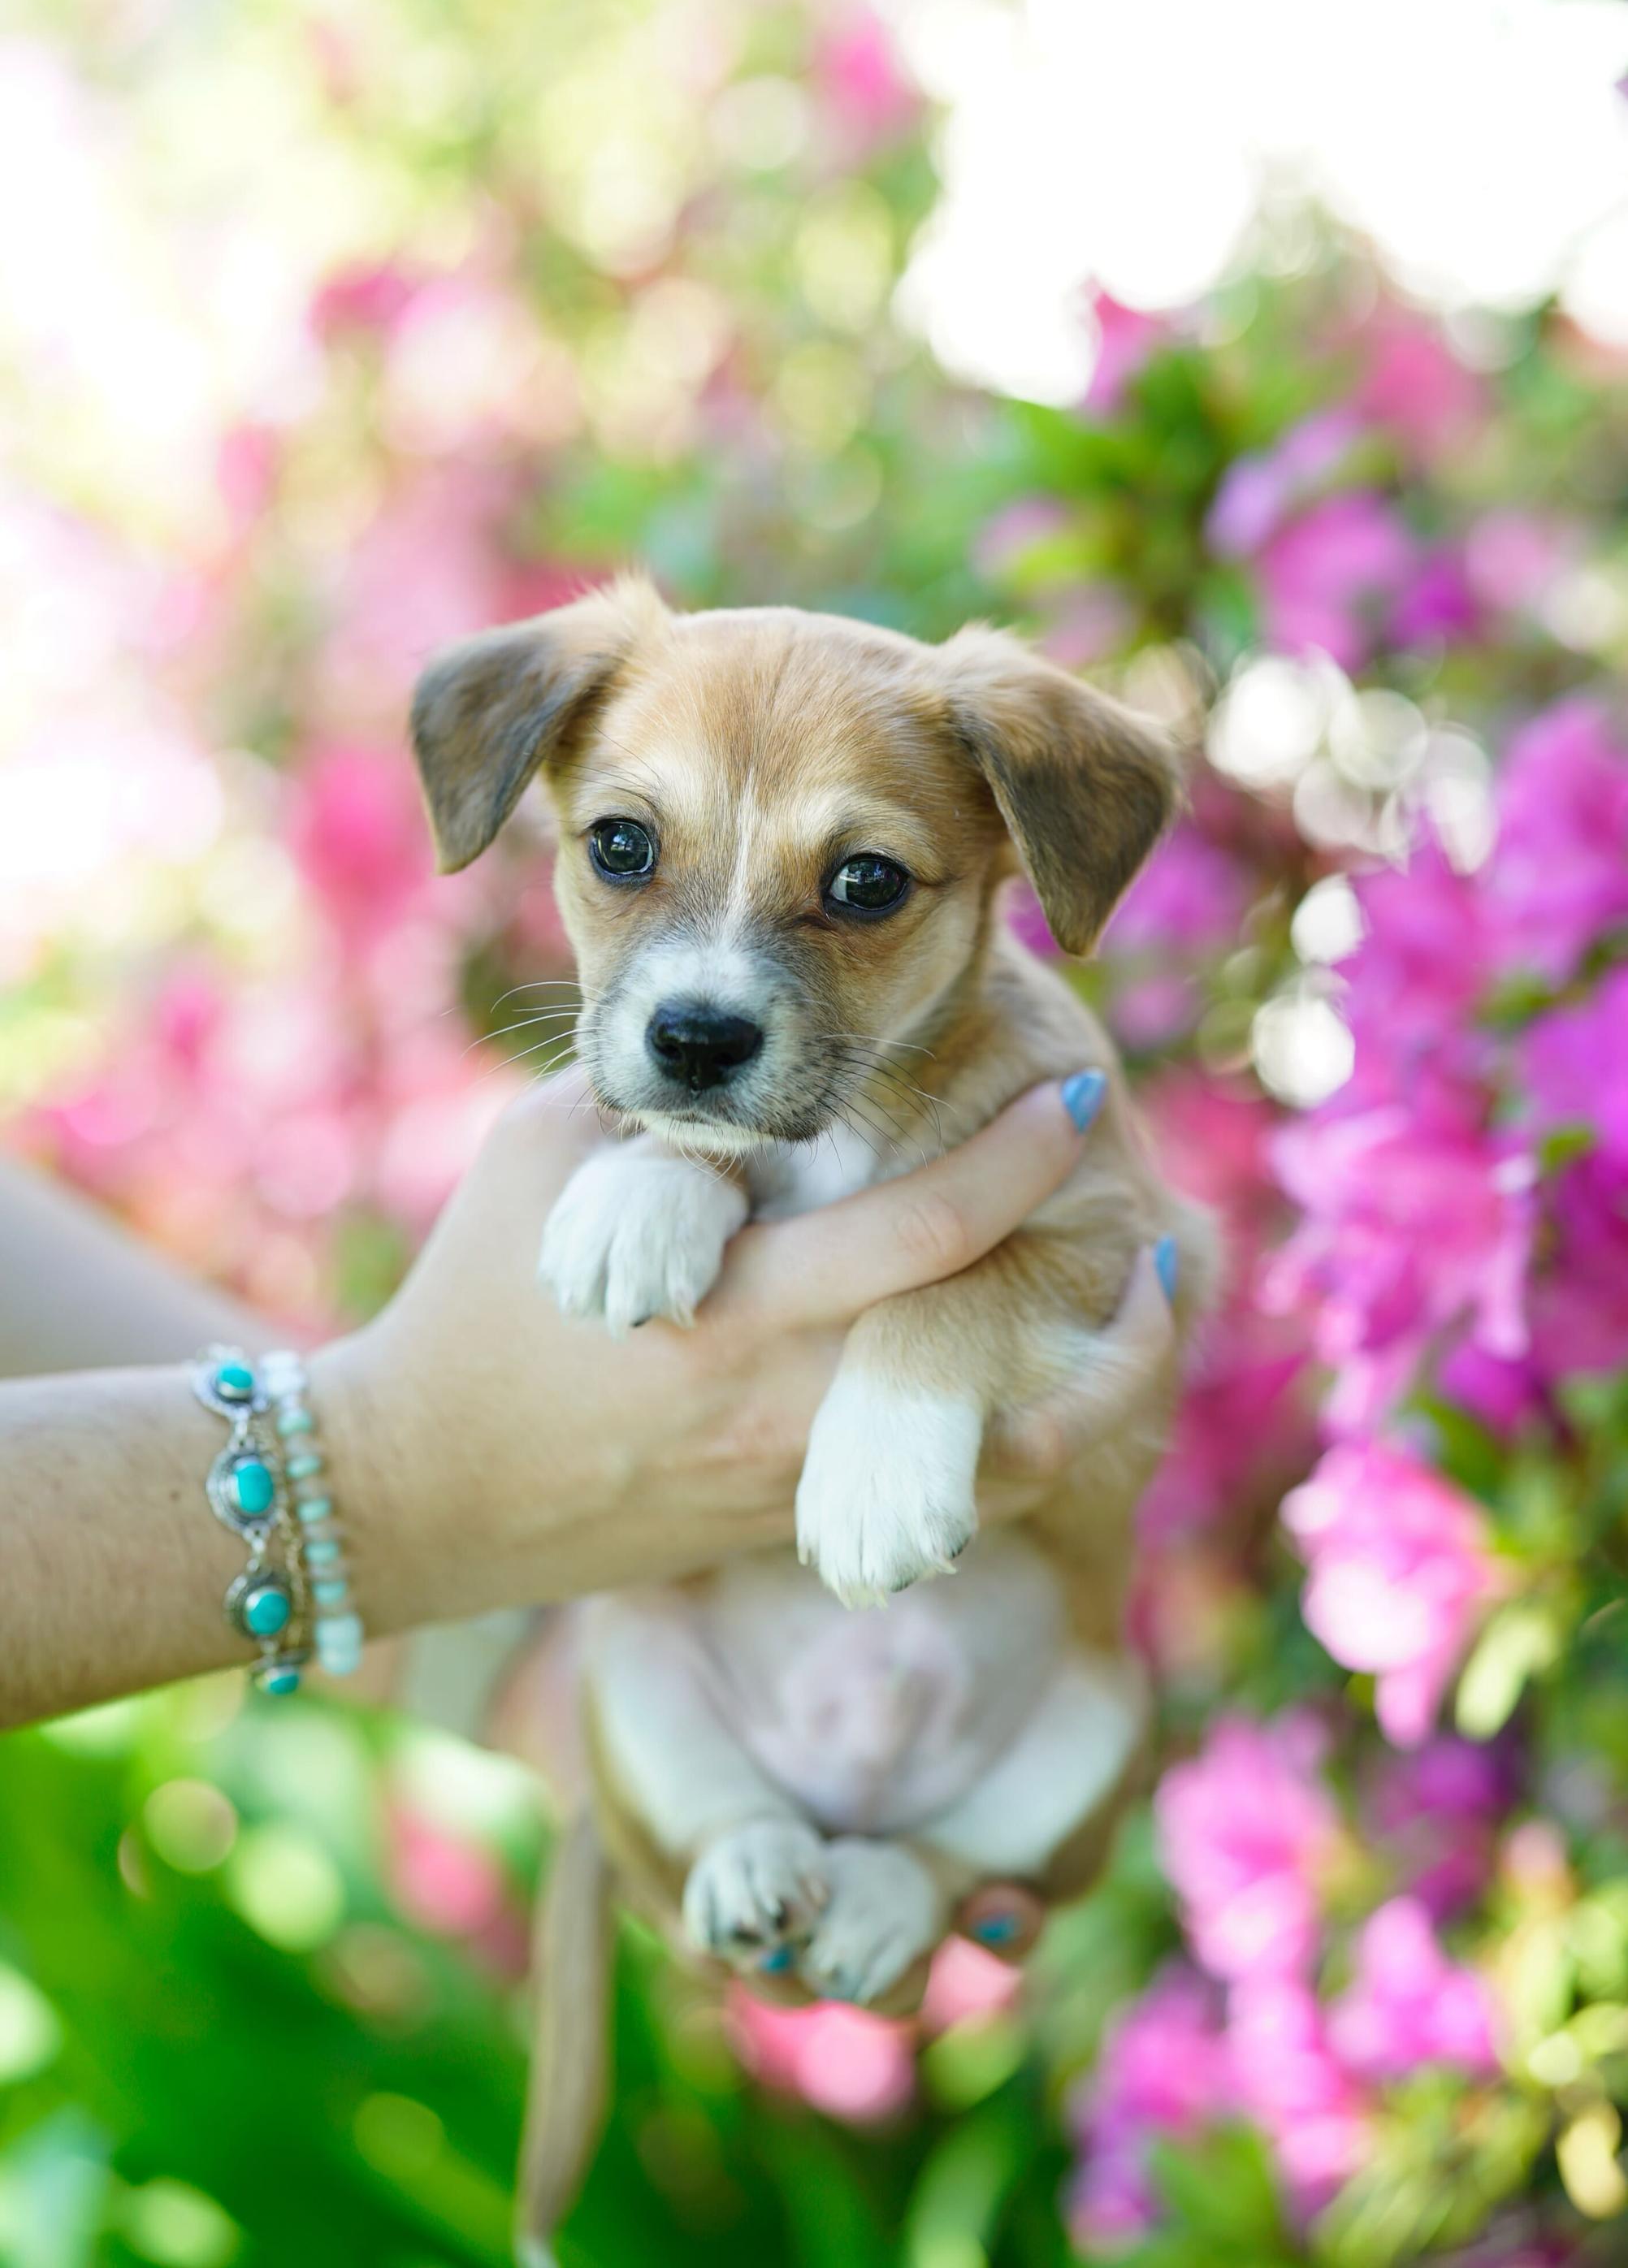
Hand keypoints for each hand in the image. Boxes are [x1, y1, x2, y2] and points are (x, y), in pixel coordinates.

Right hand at [314, 1068, 1176, 1635]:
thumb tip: (764, 1027)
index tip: (1078, 1093)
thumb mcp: (544, 1162)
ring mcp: (794, 1484)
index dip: (1019, 1156)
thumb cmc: (471, 1301)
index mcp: (731, 1306)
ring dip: (1088, 1397)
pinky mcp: (785, 1528)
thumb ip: (658, 1096)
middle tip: (1158, 1227)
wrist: (415, 1490)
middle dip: (1100, 1296)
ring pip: (996, 1466)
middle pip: (999, 1368)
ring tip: (1141, 1325)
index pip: (924, 1231)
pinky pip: (938, 1502)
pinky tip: (1043, 1389)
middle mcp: (783, 1408)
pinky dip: (1011, 1447)